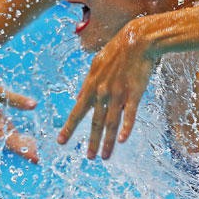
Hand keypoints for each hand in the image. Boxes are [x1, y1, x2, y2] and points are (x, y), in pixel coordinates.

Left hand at [0, 56, 39, 163]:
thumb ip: (13, 117)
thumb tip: (34, 129)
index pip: (9, 142)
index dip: (22, 152)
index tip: (38, 160)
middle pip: (3, 139)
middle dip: (19, 150)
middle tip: (36, 159)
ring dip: (14, 134)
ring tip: (34, 143)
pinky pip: (3, 96)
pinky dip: (18, 101)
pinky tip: (33, 106)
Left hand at [57, 19, 155, 158]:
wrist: (137, 40)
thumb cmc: (117, 50)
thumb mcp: (96, 64)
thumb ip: (87, 83)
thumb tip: (78, 97)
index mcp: (92, 85)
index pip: (77, 111)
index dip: (69, 127)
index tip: (61, 141)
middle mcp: (103, 92)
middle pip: (95, 121)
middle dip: (91, 141)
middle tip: (88, 158)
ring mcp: (119, 94)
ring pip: (111, 122)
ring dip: (106, 141)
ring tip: (104, 157)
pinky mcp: (134, 94)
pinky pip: (130, 114)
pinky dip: (126, 128)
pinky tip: (122, 140)